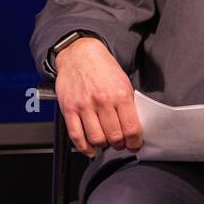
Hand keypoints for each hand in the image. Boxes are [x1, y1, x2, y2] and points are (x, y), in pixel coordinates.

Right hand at [54, 37, 142, 157]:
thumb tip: (133, 128)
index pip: (131, 128)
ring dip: (103, 146)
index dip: (135, 142)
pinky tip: (90, 149)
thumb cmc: (103, 68)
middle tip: (120, 144)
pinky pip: (76, 136)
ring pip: (96, 139)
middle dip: (120, 145)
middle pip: (114, 137)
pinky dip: (84, 148)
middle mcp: (103, 100)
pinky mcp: (69, 109)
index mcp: (120, 94)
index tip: (135, 145)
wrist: (79, 54)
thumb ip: (128, 105)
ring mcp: (84, 105)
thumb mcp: (123, 82)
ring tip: (106, 143)